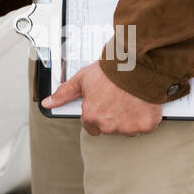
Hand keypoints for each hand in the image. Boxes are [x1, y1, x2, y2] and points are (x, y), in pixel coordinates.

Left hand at [42, 62, 163, 135]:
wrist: (137, 64)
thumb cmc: (110, 71)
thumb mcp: (82, 79)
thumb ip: (64, 94)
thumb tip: (48, 103)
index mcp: (92, 116)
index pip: (90, 126)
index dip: (96, 114)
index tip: (102, 105)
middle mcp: (109, 125)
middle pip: (108, 128)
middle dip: (112, 116)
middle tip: (116, 98)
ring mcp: (128, 127)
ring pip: (127, 128)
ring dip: (128, 117)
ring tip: (128, 98)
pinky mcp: (145, 125)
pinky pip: (144, 126)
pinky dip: (144, 117)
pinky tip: (141, 103)